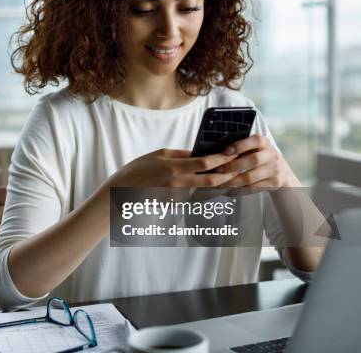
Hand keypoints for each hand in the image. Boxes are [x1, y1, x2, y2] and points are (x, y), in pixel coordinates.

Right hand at [109, 148, 238, 188]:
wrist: (121, 194)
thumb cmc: (137, 170)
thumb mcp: (158, 155)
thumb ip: (180, 154)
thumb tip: (199, 154)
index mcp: (174, 168)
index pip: (205, 163)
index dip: (222, 159)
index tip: (233, 153)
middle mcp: (178, 184)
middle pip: (212, 181)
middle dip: (228, 175)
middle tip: (239, 169)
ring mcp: (178, 197)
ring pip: (206, 192)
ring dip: (220, 186)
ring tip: (232, 178)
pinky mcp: (176, 206)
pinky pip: (196, 198)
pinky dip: (207, 194)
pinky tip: (214, 189)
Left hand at [214, 134, 299, 187]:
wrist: (280, 170)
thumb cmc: (259, 156)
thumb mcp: (254, 147)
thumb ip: (240, 146)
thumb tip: (216, 150)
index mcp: (265, 143)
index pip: (256, 140)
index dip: (240, 145)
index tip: (226, 152)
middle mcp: (272, 155)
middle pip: (253, 160)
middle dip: (232, 166)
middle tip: (217, 170)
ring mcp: (274, 170)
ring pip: (250, 177)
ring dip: (231, 181)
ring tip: (218, 183)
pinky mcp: (274, 183)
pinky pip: (252, 188)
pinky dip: (237, 190)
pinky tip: (227, 191)